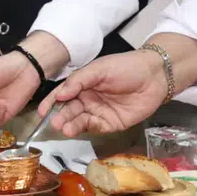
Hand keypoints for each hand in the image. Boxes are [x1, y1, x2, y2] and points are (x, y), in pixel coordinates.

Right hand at [39, 50, 170, 137]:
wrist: (155, 76)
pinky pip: (94, 127)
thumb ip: (79, 80)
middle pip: (69, 109)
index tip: (41, 111)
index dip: (51, 102)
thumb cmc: (126, 67)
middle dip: (60, 116)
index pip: (63, 94)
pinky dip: (84, 128)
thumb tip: (60, 93)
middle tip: (53, 122)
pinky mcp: (111, 123)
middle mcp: (88, 99)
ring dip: (70, 124)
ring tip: (63, 128)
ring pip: (79, 120)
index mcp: (83, 84)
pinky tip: (76, 128)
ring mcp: (99, 112)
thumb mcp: (100, 69)